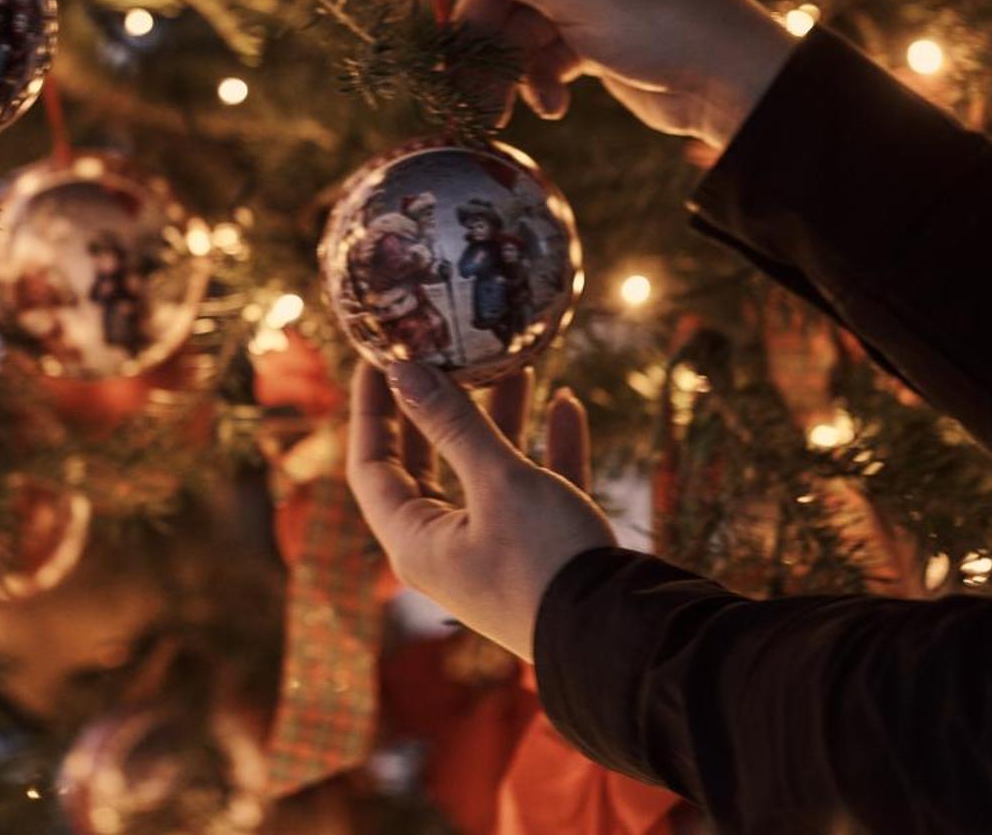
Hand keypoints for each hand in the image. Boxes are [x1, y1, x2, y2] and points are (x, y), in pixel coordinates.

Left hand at [346, 360, 613, 661]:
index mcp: (415, 540)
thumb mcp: (498, 481)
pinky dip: (547, 449)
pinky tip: (566, 405)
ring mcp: (494, 551)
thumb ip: (452, 423)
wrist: (621, 637)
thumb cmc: (546, 560)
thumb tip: (403, 371)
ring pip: (484, 472)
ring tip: (513, 364)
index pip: (370, 464)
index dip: (371, 408)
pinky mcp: (541, 552)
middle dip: (438, 407)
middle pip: (425, 465)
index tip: (378, 355)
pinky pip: (535, 490)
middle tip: (438, 355)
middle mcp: (446, 547)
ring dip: (499, 420)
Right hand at [403, 0, 796, 148]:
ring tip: (491, 116)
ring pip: (514, 26)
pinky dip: (541, 83)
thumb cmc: (666, 18)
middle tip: (450, 83)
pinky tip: (555, 109)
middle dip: (474, 36)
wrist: (737, 87)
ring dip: (501, 71)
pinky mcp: (593, 40)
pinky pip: (543, 55)